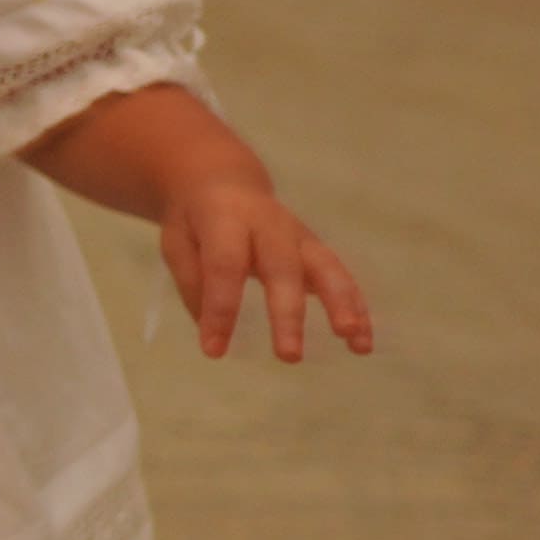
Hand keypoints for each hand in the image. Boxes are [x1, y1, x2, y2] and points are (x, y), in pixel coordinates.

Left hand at [154, 165, 376, 363]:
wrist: (225, 182)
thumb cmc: (196, 221)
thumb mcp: (176, 242)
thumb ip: (192, 282)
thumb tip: (212, 331)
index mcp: (227, 218)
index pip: (225, 265)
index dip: (221, 309)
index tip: (214, 350)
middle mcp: (271, 225)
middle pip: (283, 269)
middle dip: (288, 314)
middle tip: (290, 357)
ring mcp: (300, 236)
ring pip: (326, 268)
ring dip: (342, 306)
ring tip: (352, 342)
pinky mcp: (317, 250)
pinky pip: (341, 277)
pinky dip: (356, 307)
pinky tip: (362, 341)